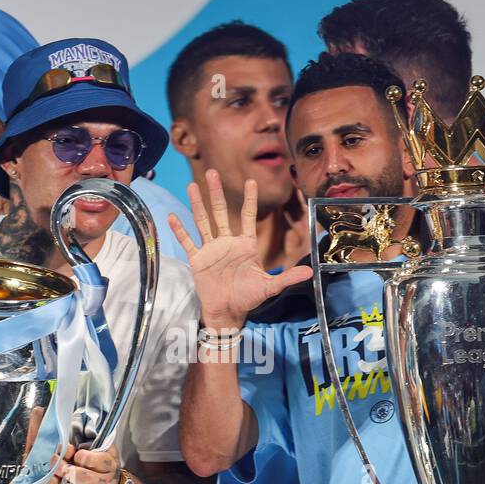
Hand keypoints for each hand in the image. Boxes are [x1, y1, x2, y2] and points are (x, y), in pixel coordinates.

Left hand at [48, 443, 120, 483]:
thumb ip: (76, 448)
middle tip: (62, 471)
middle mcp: (109, 482)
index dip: (78, 456)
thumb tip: (64, 449)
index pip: (91, 460)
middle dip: (68, 472)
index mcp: (110, 464)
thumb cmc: (97, 465)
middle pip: (85, 478)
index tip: (75, 456)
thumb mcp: (92, 451)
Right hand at [167, 168, 310, 329]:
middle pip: (221, 212)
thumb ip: (287, 277)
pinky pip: (188, 242)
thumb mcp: (270, 287)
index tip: (251, 180)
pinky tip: (173, 216)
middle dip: (217, 192)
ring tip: (192, 185)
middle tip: (212, 172)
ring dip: (197, 204)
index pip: (248, 217)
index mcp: (245, 245)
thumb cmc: (249, 298)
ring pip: (203, 222)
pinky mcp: (198, 260)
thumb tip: (311, 272)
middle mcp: (227, 243)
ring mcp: (211, 250)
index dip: (250, 199)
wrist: (227, 311)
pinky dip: (180, 230)